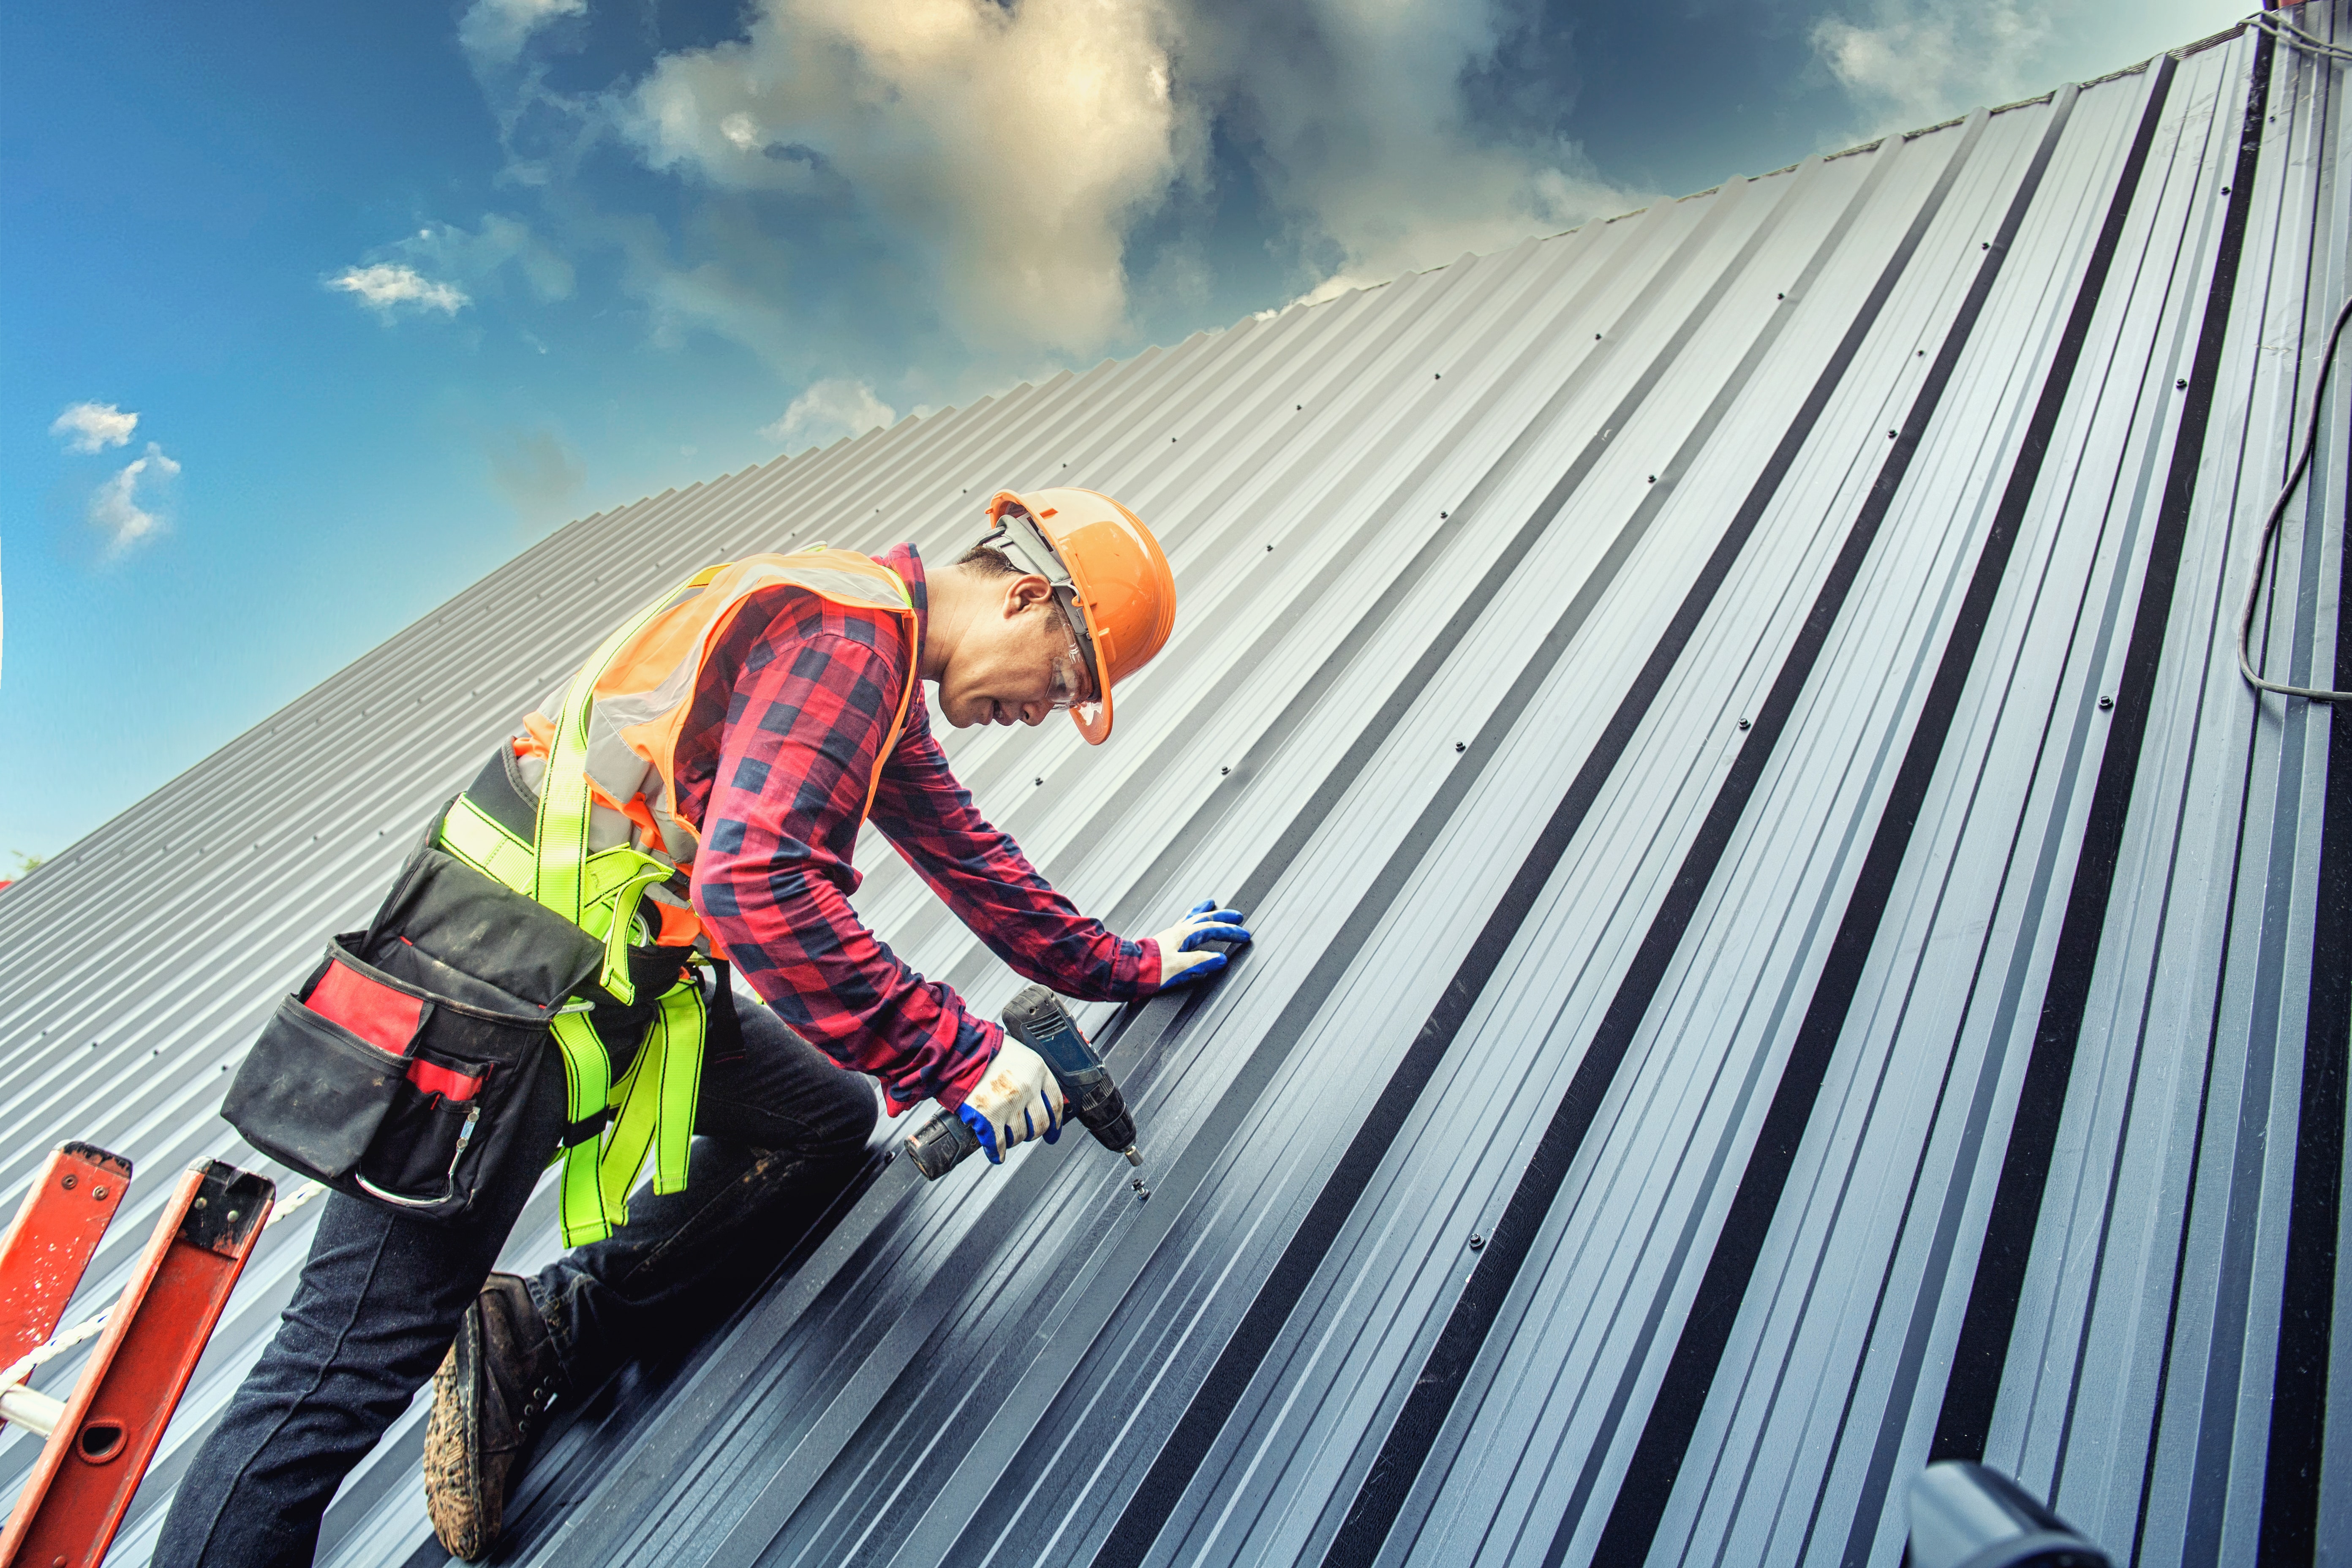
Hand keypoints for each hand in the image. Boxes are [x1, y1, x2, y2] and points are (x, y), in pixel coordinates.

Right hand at [955, 1037, 1064, 1162]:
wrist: (958, 1049)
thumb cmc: (985, 1050)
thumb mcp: (1020, 1055)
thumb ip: (1032, 1074)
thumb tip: (1042, 1097)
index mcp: (1037, 1070)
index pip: (1055, 1103)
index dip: (1056, 1122)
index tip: (1053, 1132)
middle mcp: (1027, 1088)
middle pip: (1040, 1123)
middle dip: (1033, 1133)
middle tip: (1026, 1134)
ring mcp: (1009, 1103)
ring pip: (1020, 1135)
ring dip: (1013, 1140)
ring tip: (1005, 1136)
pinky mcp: (988, 1116)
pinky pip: (998, 1143)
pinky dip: (996, 1152)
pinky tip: (996, 1154)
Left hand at [1152, 899, 1253, 988]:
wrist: (1129, 971)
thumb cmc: (1151, 969)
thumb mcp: (1180, 966)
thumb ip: (1201, 961)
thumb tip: (1220, 958)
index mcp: (1183, 935)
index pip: (1213, 929)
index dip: (1230, 932)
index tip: (1244, 935)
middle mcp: (1178, 932)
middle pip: (1204, 919)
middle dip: (1223, 918)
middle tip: (1237, 916)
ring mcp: (1171, 935)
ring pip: (1191, 918)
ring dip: (1204, 912)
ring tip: (1210, 904)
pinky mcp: (1165, 942)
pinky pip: (1182, 925)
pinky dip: (1190, 920)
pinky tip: (1189, 923)